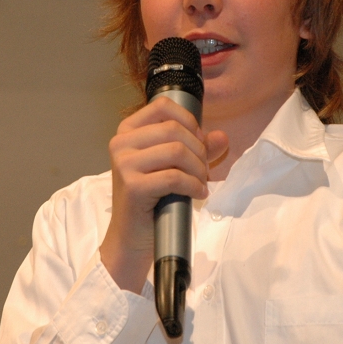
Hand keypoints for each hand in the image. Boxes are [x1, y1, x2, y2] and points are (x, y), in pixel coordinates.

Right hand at [100, 97, 227, 292]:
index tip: (197, 143)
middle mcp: (121, 143)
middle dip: (198, 150)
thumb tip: (222, 137)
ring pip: (177, 151)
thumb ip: (198, 148)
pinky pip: (175, 177)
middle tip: (203, 170)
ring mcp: (123, 164)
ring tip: (200, 182)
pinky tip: (198, 193)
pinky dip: (193, 185)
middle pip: (174, 129)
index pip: (162, 106)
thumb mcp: (175, 166)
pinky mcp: (132, 186)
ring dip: (198, 168)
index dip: (189, 122)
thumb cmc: (153, 199)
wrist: (132, 237)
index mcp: (127, 131)